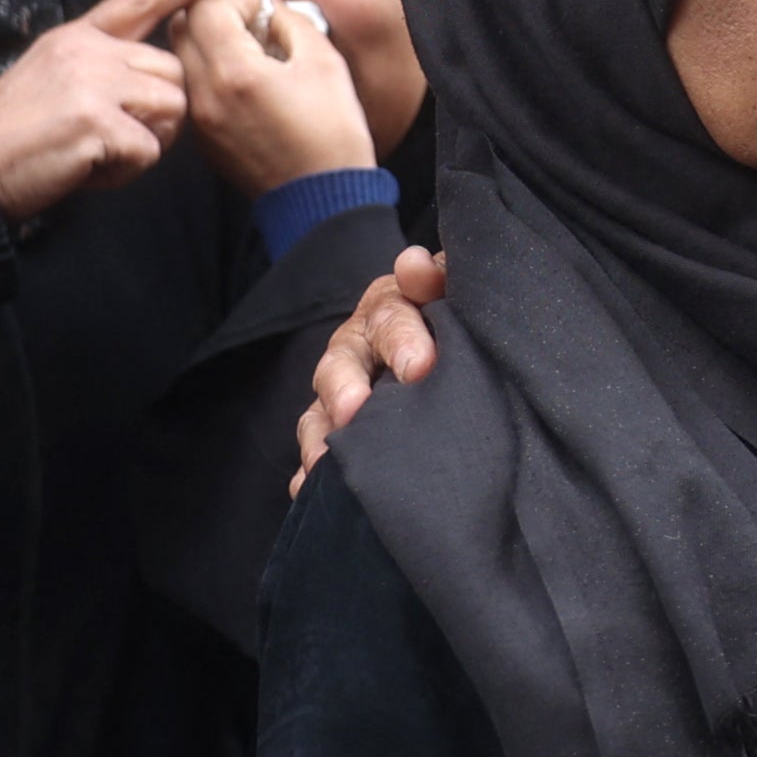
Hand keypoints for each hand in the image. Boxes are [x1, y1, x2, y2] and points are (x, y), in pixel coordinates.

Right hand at [0, 0, 229, 216]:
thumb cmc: (11, 137)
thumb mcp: (52, 80)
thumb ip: (101, 70)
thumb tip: (153, 88)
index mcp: (77, 36)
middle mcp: (88, 49)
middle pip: (173, 74)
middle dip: (157, 116)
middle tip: (108, 140)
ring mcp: (92, 81)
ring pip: (171, 110)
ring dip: (145, 144)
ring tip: (95, 153)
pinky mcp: (97, 120)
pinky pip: (149, 150)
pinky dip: (124, 172)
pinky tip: (85, 169)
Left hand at [176, 0, 375, 196]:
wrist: (324, 198)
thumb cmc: (332, 130)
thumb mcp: (324, 61)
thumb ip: (290, 20)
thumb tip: (269, 6)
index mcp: (234, 71)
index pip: (207, 7)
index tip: (264, 9)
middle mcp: (205, 94)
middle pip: (182, 27)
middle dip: (213, 13)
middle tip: (249, 21)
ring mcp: (199, 120)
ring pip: (182, 58)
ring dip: (208, 42)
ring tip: (248, 50)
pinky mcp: (203, 139)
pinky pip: (192, 90)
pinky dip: (209, 73)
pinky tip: (245, 81)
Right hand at [293, 245, 449, 487]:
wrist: (446, 345)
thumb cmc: (451, 313)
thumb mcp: (451, 286)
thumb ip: (439, 274)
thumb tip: (414, 266)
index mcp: (388, 309)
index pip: (391, 319)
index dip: (404, 341)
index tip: (422, 368)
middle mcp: (356, 349)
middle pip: (339, 366)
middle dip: (345, 390)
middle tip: (356, 411)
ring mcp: (342, 393)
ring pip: (319, 412)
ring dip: (319, 437)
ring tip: (323, 463)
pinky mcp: (337, 431)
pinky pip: (316, 450)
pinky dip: (308, 474)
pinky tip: (305, 490)